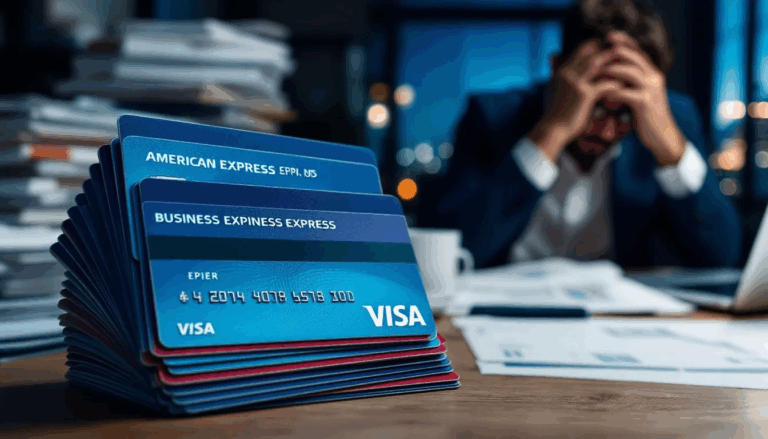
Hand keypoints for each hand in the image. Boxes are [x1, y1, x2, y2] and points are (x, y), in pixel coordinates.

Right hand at [530, 40, 622, 160]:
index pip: (582, 48)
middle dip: (609, 50)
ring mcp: (575, 82)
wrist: (552, 130)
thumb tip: (561, 63)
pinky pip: (604, 83)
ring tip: (628, 66)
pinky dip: (615, 83)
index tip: (612, 49)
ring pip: (598, 62)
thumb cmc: (557, 112)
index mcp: (562, 70)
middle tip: (625, 54)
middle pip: (592, 51)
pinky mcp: (584, 94)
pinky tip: (623, 86)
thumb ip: (560, 74)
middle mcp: (568, 72)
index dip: (599, 45)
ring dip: (614, 63)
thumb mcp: (556, 89)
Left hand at [601, 32, 686, 165]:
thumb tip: (611, 72)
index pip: (639, 51)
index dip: (625, 41)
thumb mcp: (640, 94)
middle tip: (599, 46)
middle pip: (634, 56)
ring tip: (594, 70)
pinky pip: (626, 93)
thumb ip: (631, 82)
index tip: (609, 35)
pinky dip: (612, 91)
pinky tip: (601, 92)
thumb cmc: (646, 115)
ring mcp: (651, 89)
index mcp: (652, 73)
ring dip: (610, 69)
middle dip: (615, 50)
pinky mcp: (645, 103)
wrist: (662, 135)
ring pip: (630, 71)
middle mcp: (654, 77)